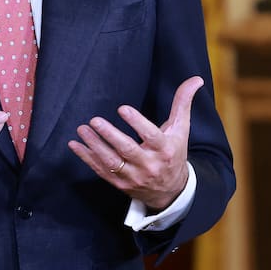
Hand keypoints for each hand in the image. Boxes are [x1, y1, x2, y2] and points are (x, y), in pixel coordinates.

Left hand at [68, 76, 203, 210]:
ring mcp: (133, 176)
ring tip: (82, 129)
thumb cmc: (174, 153)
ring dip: (94, 146)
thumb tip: (195, 79)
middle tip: (94, 120)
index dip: (137, 123)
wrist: (171, 191)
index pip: (151, 136)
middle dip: (110, 135)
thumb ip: (183, 103)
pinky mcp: (120, 183)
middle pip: (127, 150)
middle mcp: (149, 165)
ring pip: (111, 162)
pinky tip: (75, 145)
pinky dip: (86, 158)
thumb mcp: (181, 129)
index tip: (122, 108)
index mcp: (165, 149)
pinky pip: (101, 171)